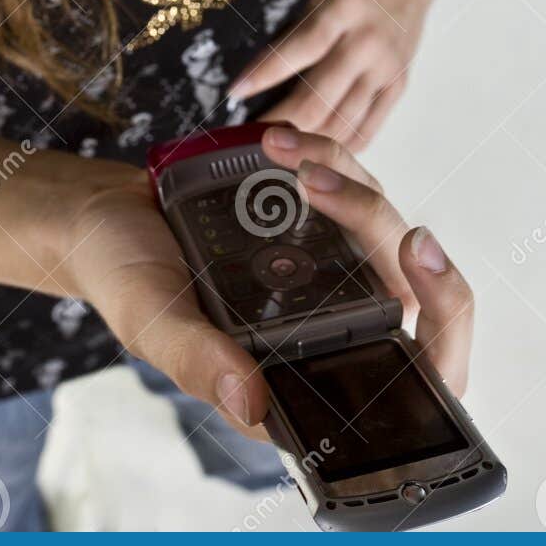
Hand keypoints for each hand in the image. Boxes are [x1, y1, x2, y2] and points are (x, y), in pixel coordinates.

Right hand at [61, 125, 473, 442]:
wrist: (101, 213)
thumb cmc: (122, 277)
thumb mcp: (152, 322)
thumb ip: (199, 361)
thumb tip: (253, 403)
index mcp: (305, 374)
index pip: (414, 376)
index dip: (444, 328)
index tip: (420, 257)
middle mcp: (330, 326)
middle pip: (415, 293)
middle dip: (392, 234)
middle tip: (339, 190)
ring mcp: (327, 271)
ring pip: (383, 230)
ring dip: (350, 187)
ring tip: (288, 155)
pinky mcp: (312, 221)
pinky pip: (350, 186)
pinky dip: (328, 156)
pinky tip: (283, 141)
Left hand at [230, 0, 436, 147]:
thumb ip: (291, 0)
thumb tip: (237, 33)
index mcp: (346, 5)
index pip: (302, 46)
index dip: (267, 72)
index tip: (236, 92)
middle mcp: (369, 41)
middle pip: (320, 95)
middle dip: (279, 121)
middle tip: (245, 136)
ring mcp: (387, 68)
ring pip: (341, 120)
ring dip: (304, 141)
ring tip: (271, 150)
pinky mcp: (398, 86)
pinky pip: (368, 128)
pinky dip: (337, 146)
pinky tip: (310, 153)